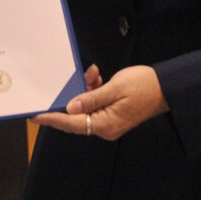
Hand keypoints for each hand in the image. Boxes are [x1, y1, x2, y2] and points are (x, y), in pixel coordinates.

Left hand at [32, 65, 166, 140]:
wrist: (165, 87)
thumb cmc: (143, 86)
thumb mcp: (115, 88)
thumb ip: (91, 98)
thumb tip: (70, 108)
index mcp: (105, 124)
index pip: (71, 123)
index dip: (52, 118)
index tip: (34, 115)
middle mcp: (104, 127)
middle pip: (76, 115)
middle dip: (71, 95)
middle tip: (73, 78)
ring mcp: (108, 121)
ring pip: (84, 106)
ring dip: (84, 88)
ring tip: (94, 72)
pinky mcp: (111, 113)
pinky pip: (93, 103)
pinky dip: (92, 89)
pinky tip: (97, 76)